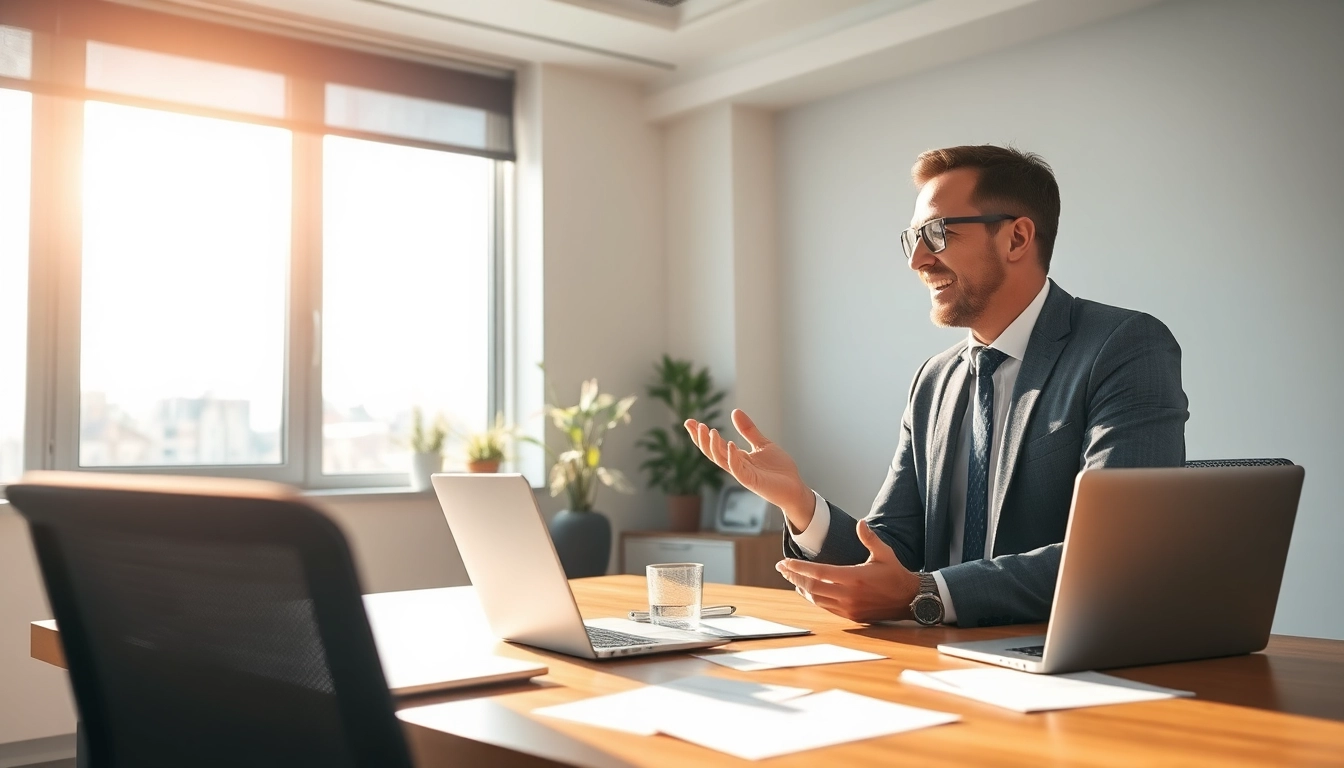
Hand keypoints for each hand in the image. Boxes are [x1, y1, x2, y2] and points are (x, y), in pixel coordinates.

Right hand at [685, 409, 813, 528]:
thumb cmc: (779, 470)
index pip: (715, 445)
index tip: (690, 422)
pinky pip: (738, 470)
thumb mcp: (763, 444)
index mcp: (737, 457)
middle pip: (712, 452)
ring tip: (709, 430)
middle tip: (691, 424)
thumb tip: (735, 411)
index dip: (701, 434)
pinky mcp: (752, 481)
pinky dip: (732, 457)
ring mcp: (742, 474)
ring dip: (713, 446)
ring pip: (721, 460)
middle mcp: (736, 466)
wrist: (795, 488)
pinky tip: (730, 444)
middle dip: (700, 439)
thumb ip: (748, 431)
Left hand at [775, 519, 920, 622]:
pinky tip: (808, 591)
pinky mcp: (851, 616)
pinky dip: (814, 599)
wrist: (910, 599)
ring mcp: (849, 607)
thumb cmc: (895, 574)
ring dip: (802, 589)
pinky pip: (826, 607)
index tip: (784, 562)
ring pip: (816, 599)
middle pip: (812, 587)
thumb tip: (860, 523)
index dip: (798, 567)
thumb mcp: (884, 553)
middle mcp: (848, 594)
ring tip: (792, 578)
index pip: (818, 572)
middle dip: (794, 577)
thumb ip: (869, 538)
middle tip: (782, 569)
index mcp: (854, 577)